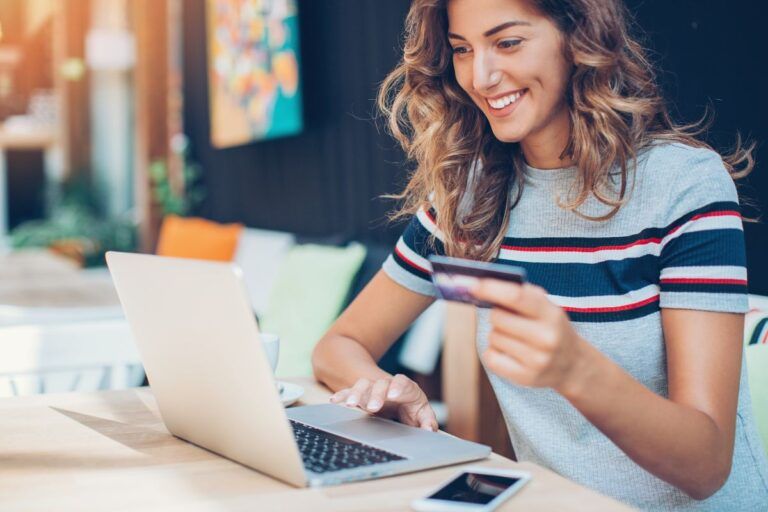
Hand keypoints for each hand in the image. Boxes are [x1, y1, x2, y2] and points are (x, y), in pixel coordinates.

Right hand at [328, 374, 437, 430]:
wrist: (399, 397)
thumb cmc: (412, 408)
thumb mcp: (423, 414)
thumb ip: (427, 421)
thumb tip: (429, 429)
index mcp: (407, 389)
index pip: (403, 383)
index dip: (398, 387)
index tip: (393, 395)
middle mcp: (388, 385)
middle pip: (381, 384)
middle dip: (376, 394)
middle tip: (373, 407)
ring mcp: (373, 389)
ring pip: (363, 385)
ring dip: (356, 393)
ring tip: (350, 405)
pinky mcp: (361, 395)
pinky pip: (350, 392)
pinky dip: (342, 395)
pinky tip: (334, 401)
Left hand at [471, 279, 588, 394]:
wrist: (572, 364)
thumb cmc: (550, 327)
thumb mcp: (546, 307)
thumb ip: (521, 294)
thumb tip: (482, 286)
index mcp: (551, 314)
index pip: (516, 297)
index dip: (491, 289)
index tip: (472, 285)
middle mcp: (546, 337)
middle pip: (498, 318)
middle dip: (497, 314)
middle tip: (508, 318)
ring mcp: (536, 360)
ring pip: (493, 337)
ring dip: (497, 334)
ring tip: (515, 338)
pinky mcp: (525, 377)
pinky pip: (491, 358)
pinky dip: (493, 352)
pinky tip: (508, 352)